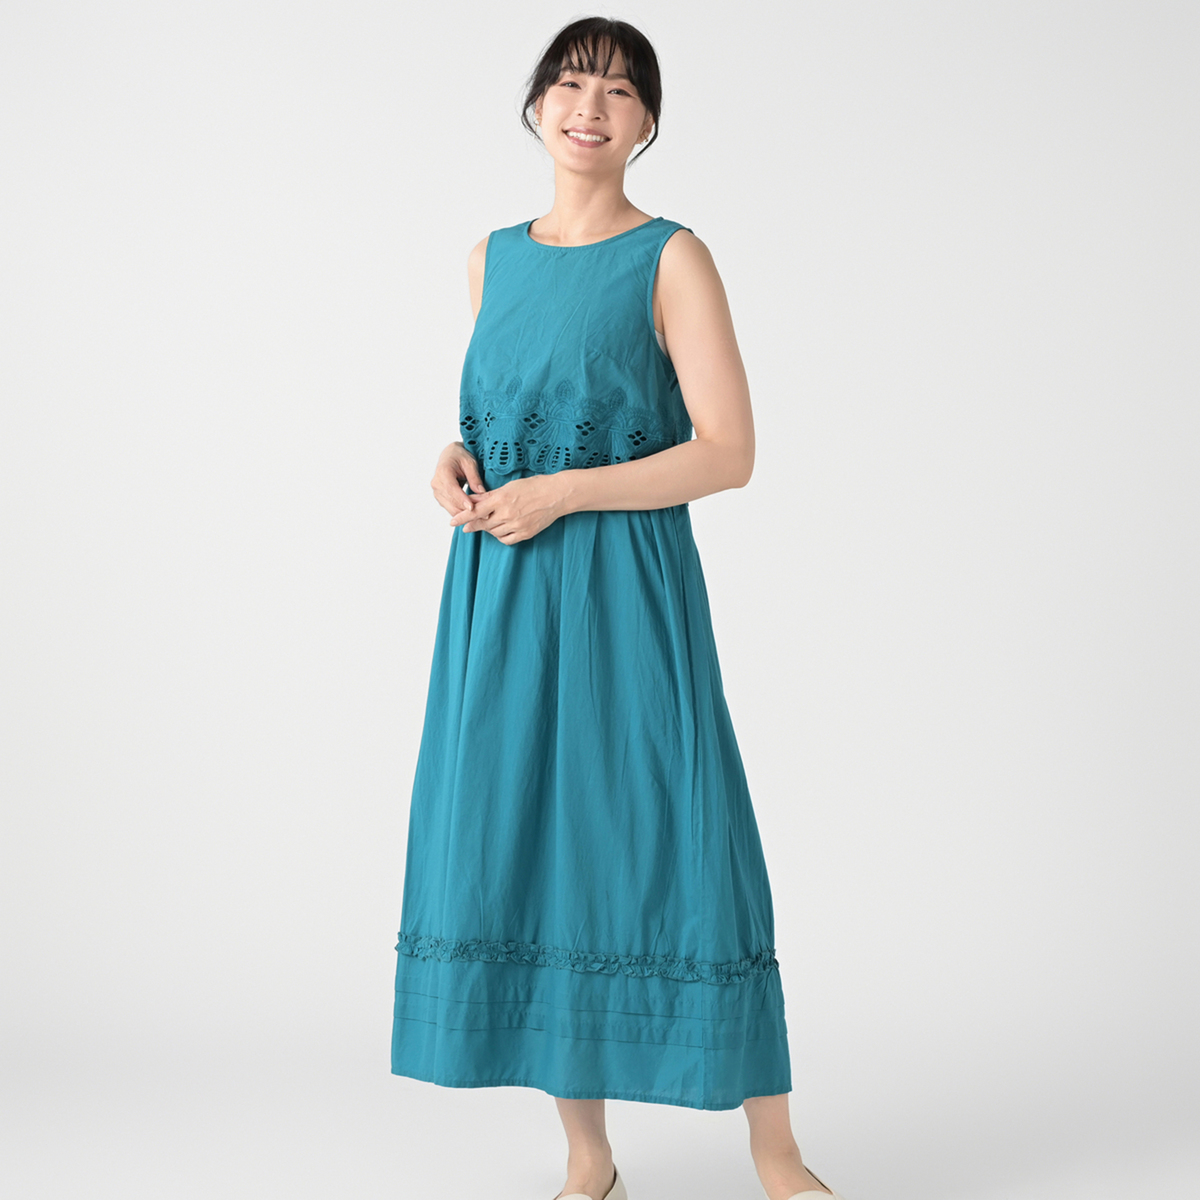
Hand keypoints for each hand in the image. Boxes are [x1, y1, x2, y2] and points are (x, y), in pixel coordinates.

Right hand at [430, 441, 486, 517]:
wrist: (450, 456)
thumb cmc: (459, 457)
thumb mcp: (470, 463)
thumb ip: (475, 477)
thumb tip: (481, 491)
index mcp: (443, 472)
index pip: (451, 489)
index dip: (462, 500)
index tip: (472, 508)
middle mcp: (437, 484)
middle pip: (451, 502)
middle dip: (466, 510)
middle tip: (483, 514)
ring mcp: (437, 492)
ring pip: (451, 509)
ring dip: (465, 513)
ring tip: (481, 514)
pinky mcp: (440, 498)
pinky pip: (451, 509)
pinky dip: (462, 512)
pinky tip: (474, 513)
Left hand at [449, 473, 568, 544]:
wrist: (556, 495)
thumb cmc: (533, 486)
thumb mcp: (508, 487)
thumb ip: (488, 496)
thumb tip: (471, 499)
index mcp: (502, 499)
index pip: (476, 510)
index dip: (462, 517)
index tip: (452, 522)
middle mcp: (508, 514)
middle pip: (484, 524)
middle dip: (476, 523)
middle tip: (471, 522)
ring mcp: (517, 525)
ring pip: (494, 532)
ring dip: (488, 529)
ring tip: (492, 521)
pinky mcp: (525, 533)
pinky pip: (506, 540)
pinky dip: (500, 536)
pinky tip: (501, 529)